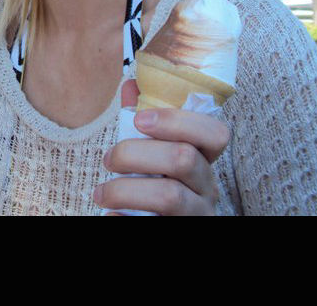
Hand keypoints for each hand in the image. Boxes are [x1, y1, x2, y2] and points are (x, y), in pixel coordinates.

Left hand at [94, 80, 228, 215]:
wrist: (162, 224)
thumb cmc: (157, 186)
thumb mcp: (155, 154)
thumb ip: (143, 120)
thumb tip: (131, 84)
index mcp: (204, 159)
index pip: (215, 133)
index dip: (177, 121)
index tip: (140, 120)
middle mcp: (208, 187)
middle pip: (183, 159)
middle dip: (135, 153)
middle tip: (109, 159)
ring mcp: (197, 214)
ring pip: (169, 196)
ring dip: (124, 189)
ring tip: (101, 192)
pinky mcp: (177, 232)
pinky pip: (150, 225)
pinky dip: (124, 220)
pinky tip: (110, 215)